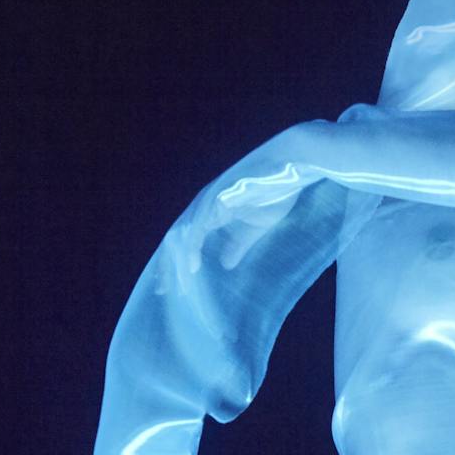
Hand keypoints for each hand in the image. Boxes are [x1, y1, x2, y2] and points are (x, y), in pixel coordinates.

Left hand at [175, 126, 327, 274]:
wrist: (292, 163)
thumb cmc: (275, 190)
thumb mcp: (255, 226)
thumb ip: (238, 245)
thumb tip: (226, 264)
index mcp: (211, 210)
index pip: (186, 239)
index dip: (178, 261)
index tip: (175, 287)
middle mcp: (205, 204)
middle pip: (177, 238)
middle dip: (168, 265)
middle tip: (161, 290)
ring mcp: (209, 199)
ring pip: (184, 235)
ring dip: (178, 262)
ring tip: (179, 285)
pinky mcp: (218, 197)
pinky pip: (199, 227)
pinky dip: (192, 247)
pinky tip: (191, 266)